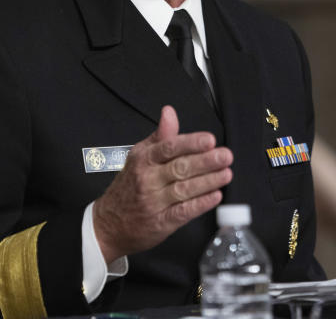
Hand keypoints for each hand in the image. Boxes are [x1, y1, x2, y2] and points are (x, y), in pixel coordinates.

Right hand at [92, 105, 232, 262]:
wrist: (109, 224)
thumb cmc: (129, 186)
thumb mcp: (139, 156)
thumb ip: (160, 136)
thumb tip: (169, 112)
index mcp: (143, 160)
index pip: (168, 148)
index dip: (190, 143)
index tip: (209, 140)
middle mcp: (148, 180)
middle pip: (179, 168)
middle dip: (205, 161)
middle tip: (225, 156)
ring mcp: (154, 202)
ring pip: (184, 189)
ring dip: (208, 181)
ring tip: (226, 174)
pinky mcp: (161, 222)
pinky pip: (183, 212)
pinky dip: (200, 204)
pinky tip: (215, 196)